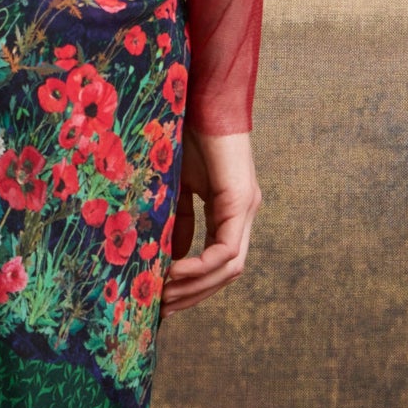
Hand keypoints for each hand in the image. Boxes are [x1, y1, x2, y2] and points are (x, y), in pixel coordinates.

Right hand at [164, 125, 260, 310]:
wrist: (199, 98)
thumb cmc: (182, 134)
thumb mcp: (175, 188)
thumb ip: (176, 221)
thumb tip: (165, 257)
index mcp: (228, 211)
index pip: (217, 263)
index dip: (193, 286)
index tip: (163, 300)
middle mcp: (243, 214)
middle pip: (226, 273)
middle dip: (193, 295)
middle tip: (161, 309)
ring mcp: (245, 208)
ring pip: (230, 268)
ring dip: (196, 287)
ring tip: (163, 295)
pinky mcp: (240, 200)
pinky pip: (226, 250)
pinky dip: (201, 266)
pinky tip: (174, 272)